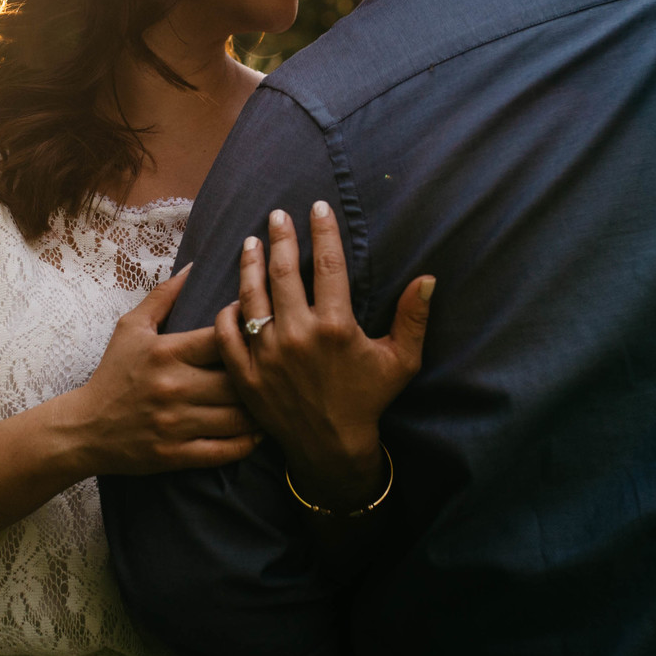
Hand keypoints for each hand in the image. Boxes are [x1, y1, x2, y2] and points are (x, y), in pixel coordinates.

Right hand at [52, 266, 261, 476]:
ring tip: (274, 398)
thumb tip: (194, 266)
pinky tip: (259, 430)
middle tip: (278, 369)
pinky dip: (249, 441)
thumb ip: (164, 296)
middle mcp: (174, 387)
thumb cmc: (113, 373)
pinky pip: (226, 450)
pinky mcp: (176, 454)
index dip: (248, 330)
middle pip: (238, 378)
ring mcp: (176, 423)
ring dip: (261, 408)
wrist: (85, 428)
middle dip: (261, 373)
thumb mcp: (131, 328)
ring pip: (238, 416)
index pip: (222, 337)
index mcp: (166, 352)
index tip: (260, 330)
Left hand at [214, 202, 431, 511]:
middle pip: (283, 272)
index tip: (318, 207)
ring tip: (251, 242)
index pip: (329, 265)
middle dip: (281, 238)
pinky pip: (227, 333)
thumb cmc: (368, 400)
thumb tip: (428, 277)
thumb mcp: (400, 361)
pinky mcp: (245, 375)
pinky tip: (234, 295)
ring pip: (251, 296)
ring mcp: (266, 356)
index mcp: (336, 328)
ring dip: (250, 264)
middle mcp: (297, 336)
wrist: (331, 448)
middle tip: (276, 216)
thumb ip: (413, 318)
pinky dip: (229, 311)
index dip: (323, 231)